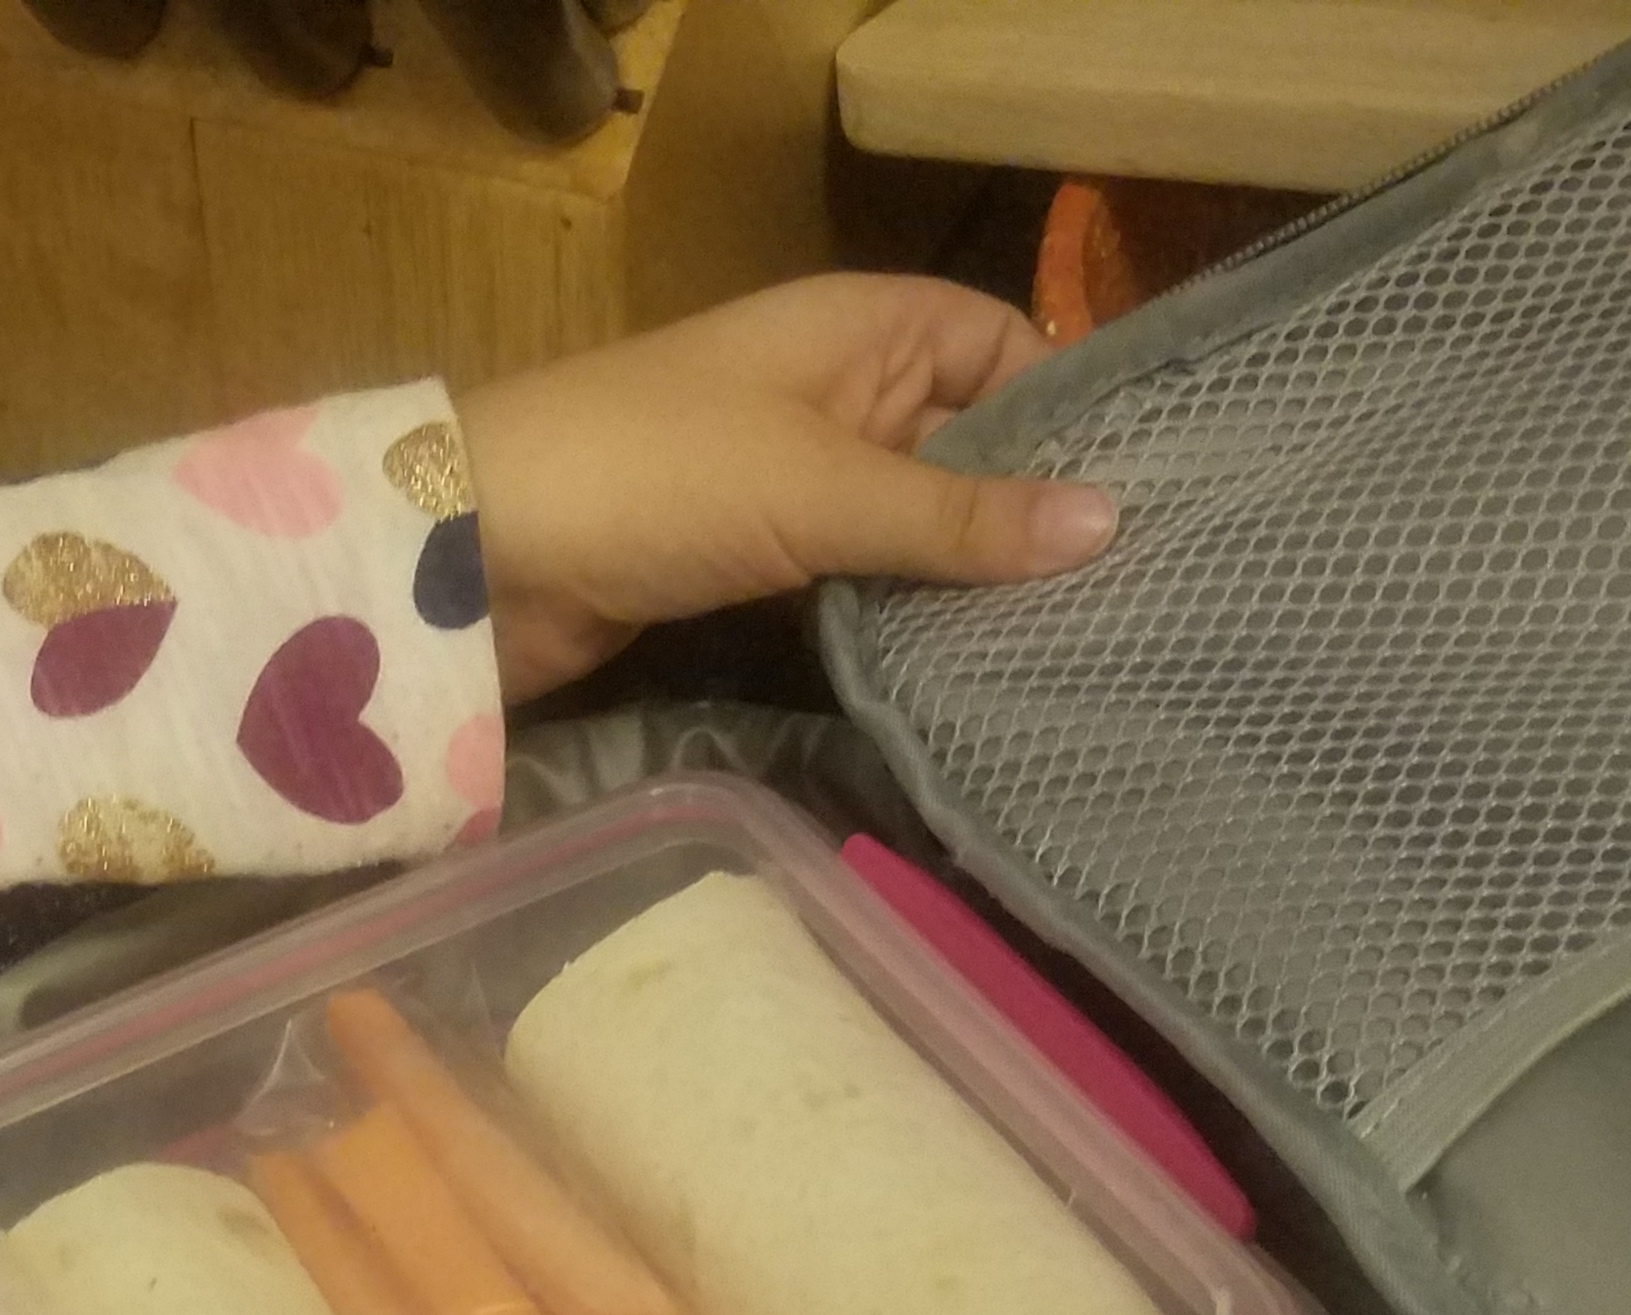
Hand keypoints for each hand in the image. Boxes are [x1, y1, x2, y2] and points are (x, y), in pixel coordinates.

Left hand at [459, 272, 1114, 700]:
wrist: (479, 552)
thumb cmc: (655, 476)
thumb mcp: (823, 490)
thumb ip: (961, 518)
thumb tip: (1110, 524)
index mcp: (863, 328)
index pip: (1007, 346)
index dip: (1071, 410)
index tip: (1152, 497)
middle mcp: (840, 388)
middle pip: (971, 442)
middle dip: (1033, 512)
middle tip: (1137, 596)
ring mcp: (795, 477)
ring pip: (917, 522)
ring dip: (972, 579)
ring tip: (1079, 645)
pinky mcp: (757, 559)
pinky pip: (861, 579)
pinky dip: (906, 616)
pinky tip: (973, 671)